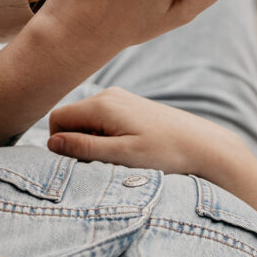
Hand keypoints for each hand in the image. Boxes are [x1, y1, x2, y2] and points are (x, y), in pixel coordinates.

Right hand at [46, 87, 243, 175]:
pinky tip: (130, 147)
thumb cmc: (165, 153)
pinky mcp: (129, 105)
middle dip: (78, 142)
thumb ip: (84, 147)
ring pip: (86, 121)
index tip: (83, 161)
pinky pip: (102, 120)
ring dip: (94, 141)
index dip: (61, 143)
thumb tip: (52, 143)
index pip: (56, 119)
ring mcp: (120, 98)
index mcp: (102, 105)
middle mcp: (108, 95)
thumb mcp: (121, 156)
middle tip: (106, 160)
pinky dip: (107, 136)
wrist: (204, 145)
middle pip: (70, 119)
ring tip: (122, 155)